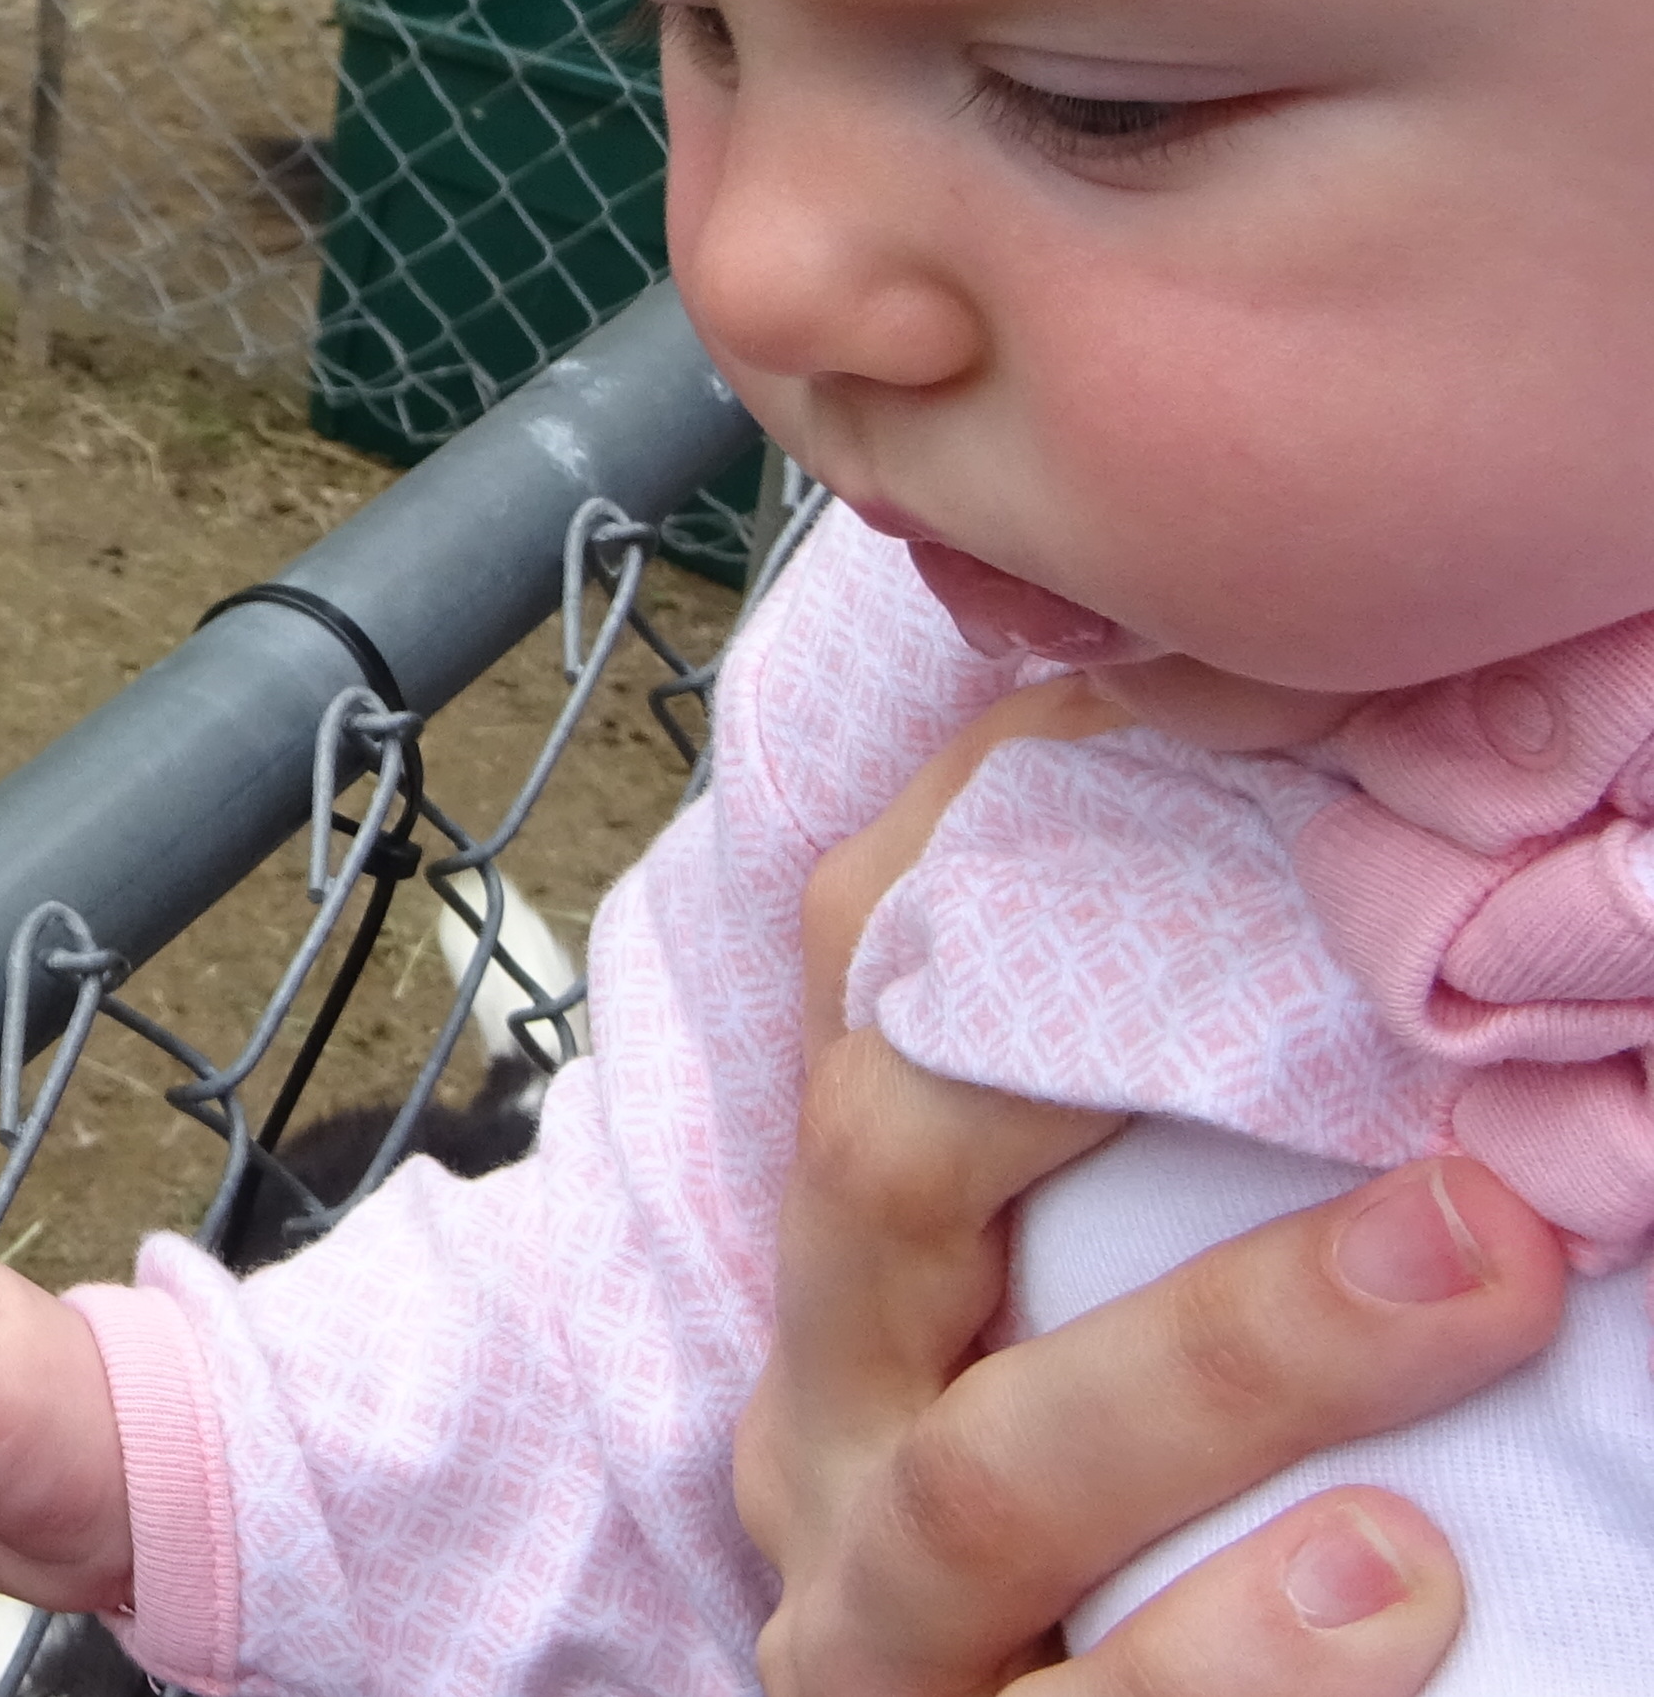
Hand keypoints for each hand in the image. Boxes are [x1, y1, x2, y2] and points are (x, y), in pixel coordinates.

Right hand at [741, 684, 1568, 1693]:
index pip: (859, 993)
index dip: (992, 835)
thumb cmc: (1110, 1557)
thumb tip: (1381, 915)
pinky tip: (1398, 1593)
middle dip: (1101, 1066)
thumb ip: (1171, 1147)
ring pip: (987, 1479)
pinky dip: (1234, 1657)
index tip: (1211, 710)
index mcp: (854, 1274)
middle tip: (1382, 983)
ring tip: (1483, 1277)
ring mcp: (875, 1620)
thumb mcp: (1091, 1330)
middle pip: (878, 1186)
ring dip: (1233, 1359)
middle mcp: (828, 1422)